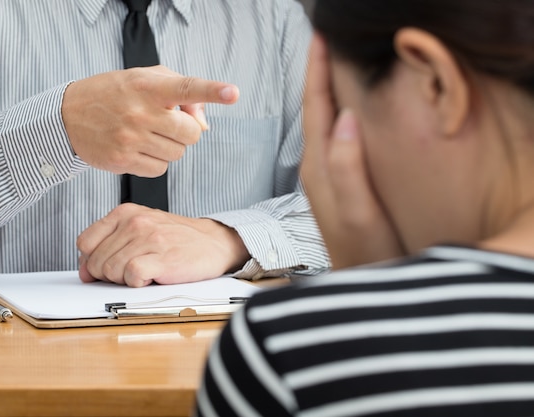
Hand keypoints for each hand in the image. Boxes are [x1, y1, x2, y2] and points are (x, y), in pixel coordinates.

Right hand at [62, 65, 239, 176]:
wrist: (68, 116)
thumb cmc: (115, 93)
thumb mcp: (146, 79)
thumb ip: (183, 93)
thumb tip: (204, 125)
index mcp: (148, 87)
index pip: (186, 88)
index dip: (212, 90)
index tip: (233, 92)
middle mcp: (140, 113)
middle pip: (191, 134)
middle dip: (186, 130)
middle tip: (167, 122)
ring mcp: (131, 139)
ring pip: (178, 154)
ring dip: (170, 147)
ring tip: (148, 134)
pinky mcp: (123, 161)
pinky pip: (160, 170)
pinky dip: (156, 161)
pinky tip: (138, 148)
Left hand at [76, 204, 249, 286]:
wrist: (213, 242)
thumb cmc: (176, 238)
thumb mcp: (139, 230)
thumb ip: (109, 245)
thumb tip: (85, 271)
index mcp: (125, 212)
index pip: (85, 242)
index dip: (91, 261)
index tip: (106, 266)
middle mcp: (135, 222)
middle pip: (96, 262)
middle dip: (110, 274)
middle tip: (133, 269)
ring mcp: (149, 238)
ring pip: (111, 271)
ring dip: (125, 280)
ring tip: (145, 271)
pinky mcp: (162, 257)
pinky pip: (131, 276)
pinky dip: (138, 283)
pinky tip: (151, 276)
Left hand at [300, 35, 403, 268]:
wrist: (360, 283)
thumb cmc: (367, 252)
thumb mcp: (359, 213)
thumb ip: (348, 168)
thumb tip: (345, 117)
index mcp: (321, 168)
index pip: (316, 108)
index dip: (318, 72)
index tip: (320, 37)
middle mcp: (317, 168)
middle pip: (316, 110)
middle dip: (320, 73)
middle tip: (327, 39)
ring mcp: (326, 176)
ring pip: (323, 122)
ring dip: (327, 90)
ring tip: (335, 63)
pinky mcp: (337, 183)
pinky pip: (333, 137)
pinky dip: (337, 113)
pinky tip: (348, 107)